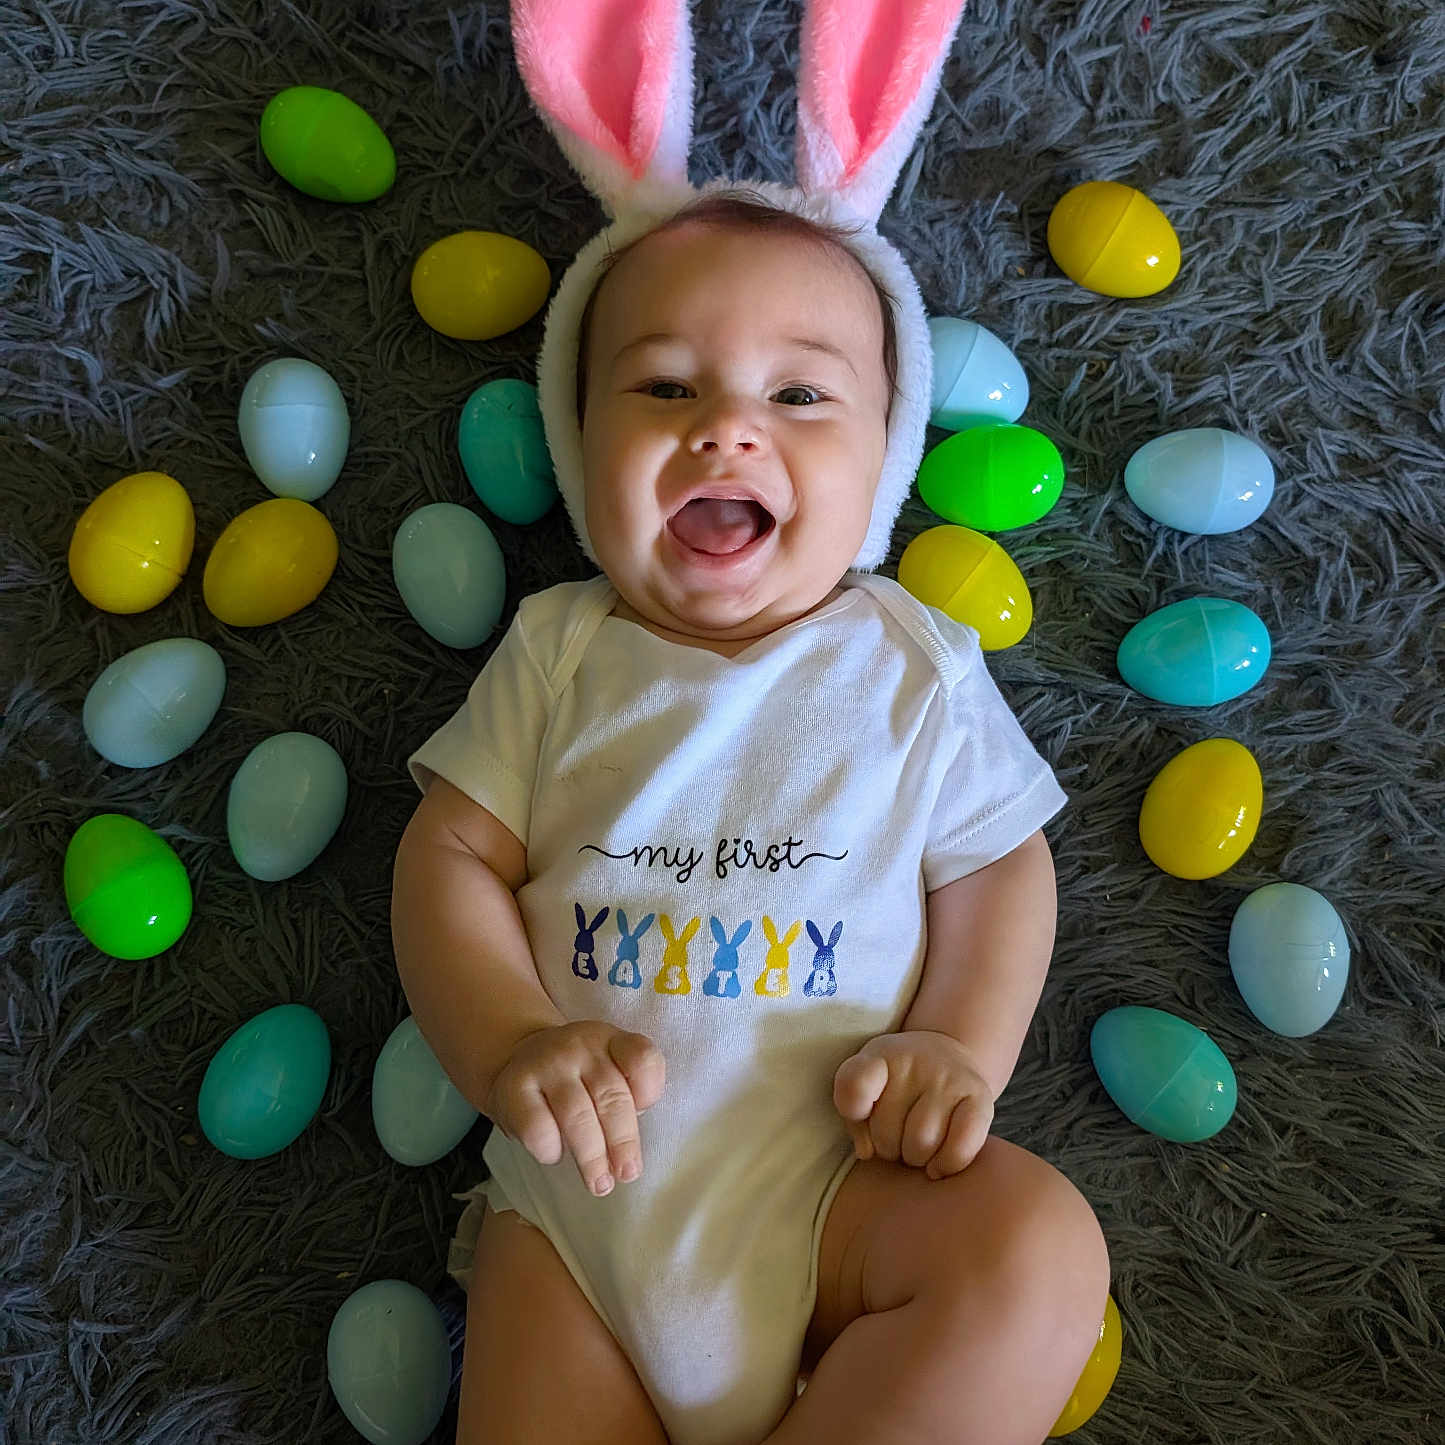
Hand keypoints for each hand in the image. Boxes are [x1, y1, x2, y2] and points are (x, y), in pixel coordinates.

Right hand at [484, 1021, 664, 1197]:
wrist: (518, 1059)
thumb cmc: (577, 1078)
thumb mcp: (609, 1072)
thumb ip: (627, 1098)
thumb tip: (627, 1153)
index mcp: (611, 1042)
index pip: (641, 1058)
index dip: (649, 1089)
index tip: (644, 1114)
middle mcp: (580, 1046)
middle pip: (611, 1095)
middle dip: (623, 1141)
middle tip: (627, 1173)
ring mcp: (546, 1064)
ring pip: (576, 1115)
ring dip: (591, 1156)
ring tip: (600, 1184)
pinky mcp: (513, 1087)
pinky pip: (538, 1128)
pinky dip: (551, 1149)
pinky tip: (555, 1155)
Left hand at [833, 1030, 994, 1179]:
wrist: (948, 1054)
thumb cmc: (895, 1081)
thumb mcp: (866, 1083)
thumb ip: (854, 1116)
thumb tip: (867, 1151)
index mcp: (881, 1055)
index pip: (855, 1084)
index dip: (853, 1110)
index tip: (861, 1113)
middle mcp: (917, 1062)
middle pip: (886, 1133)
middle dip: (886, 1147)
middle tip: (894, 1138)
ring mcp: (951, 1079)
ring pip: (921, 1145)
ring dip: (914, 1158)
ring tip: (914, 1147)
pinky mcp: (982, 1099)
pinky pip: (960, 1148)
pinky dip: (946, 1165)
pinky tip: (937, 1164)